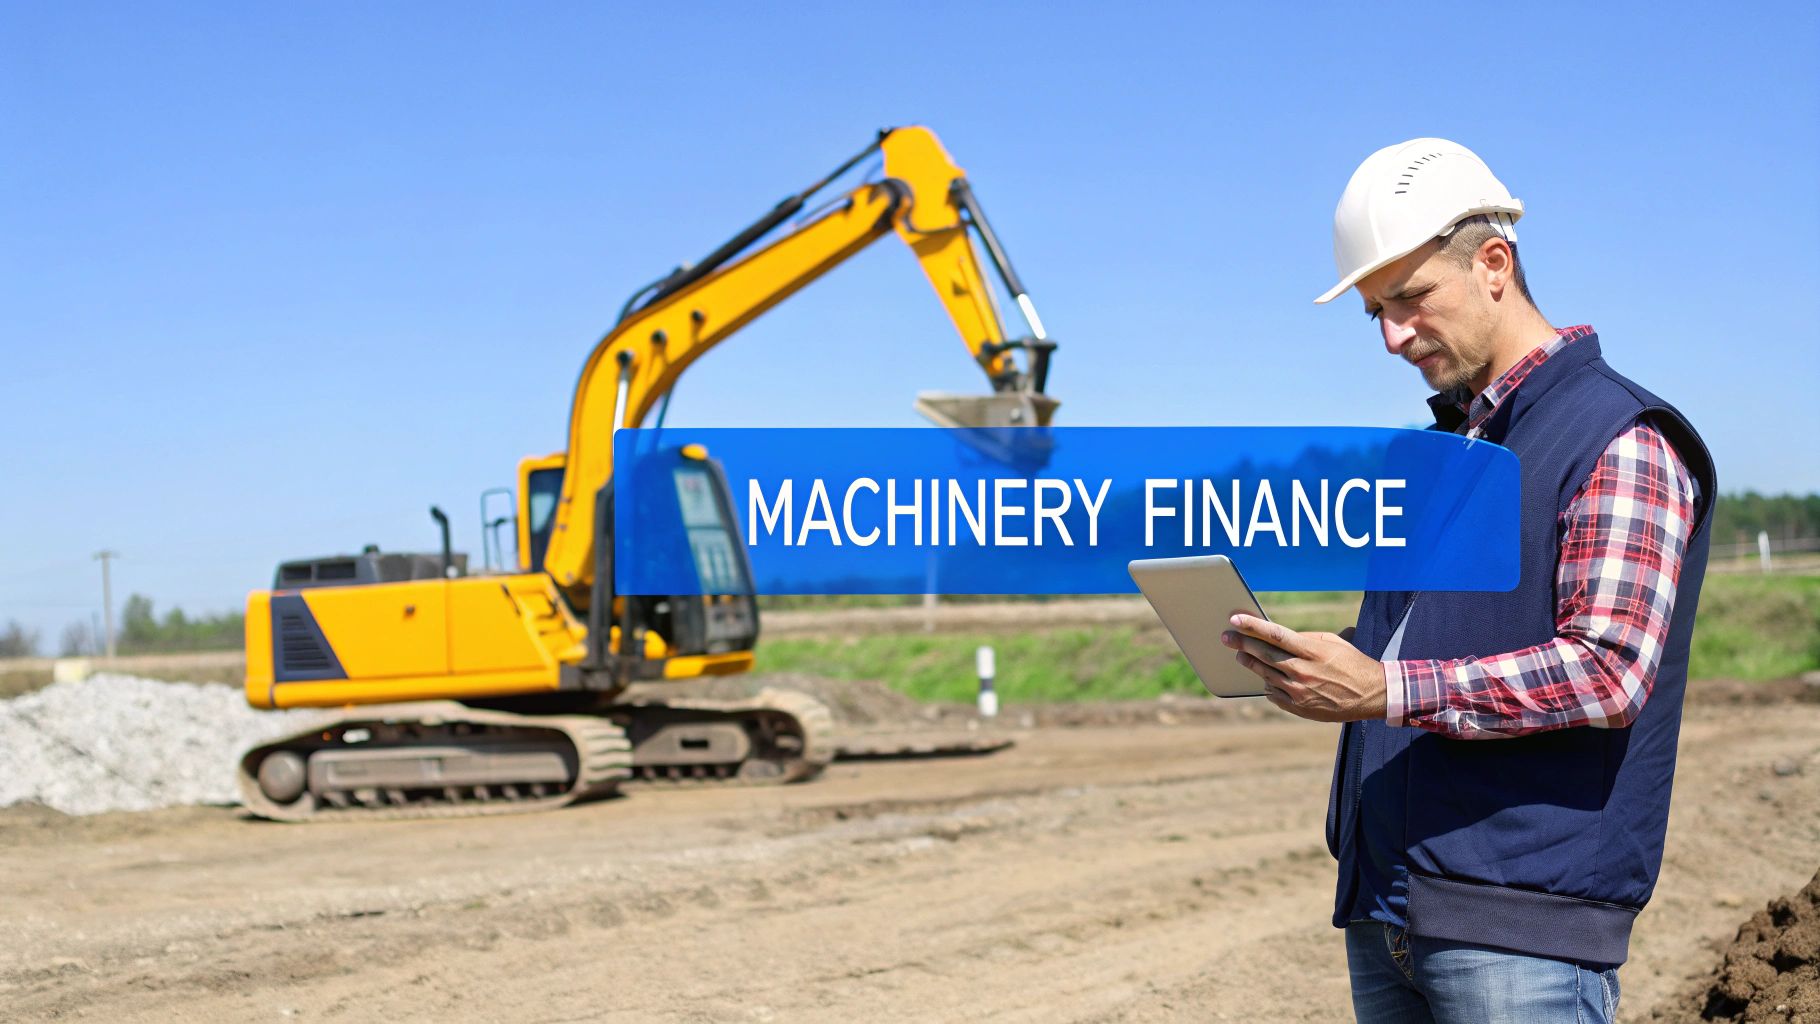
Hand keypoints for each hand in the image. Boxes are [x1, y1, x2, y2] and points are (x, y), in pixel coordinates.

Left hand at [1219, 615, 1386, 722]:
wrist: (1372, 695)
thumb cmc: (1352, 663)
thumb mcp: (1333, 643)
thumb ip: (1305, 639)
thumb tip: (1278, 637)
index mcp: (1313, 652)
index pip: (1276, 635)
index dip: (1253, 626)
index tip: (1235, 619)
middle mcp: (1303, 672)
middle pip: (1265, 656)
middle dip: (1242, 644)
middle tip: (1226, 637)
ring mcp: (1300, 692)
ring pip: (1265, 675)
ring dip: (1250, 664)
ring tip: (1240, 655)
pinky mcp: (1300, 708)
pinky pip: (1274, 694)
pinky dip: (1267, 684)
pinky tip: (1263, 677)